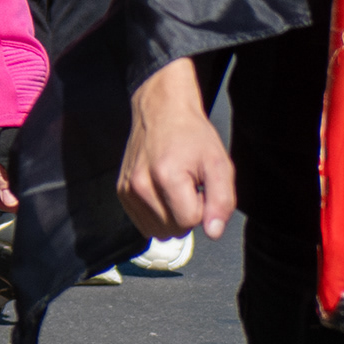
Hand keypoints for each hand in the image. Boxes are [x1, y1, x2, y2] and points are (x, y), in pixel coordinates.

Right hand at [119, 58, 234, 239]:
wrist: (161, 111)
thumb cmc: (192, 135)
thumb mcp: (219, 164)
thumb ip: (222, 201)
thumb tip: (213, 232)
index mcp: (166, 177)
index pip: (191, 221)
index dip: (203, 207)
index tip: (200, 186)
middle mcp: (141, 185)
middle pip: (174, 229)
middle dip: (188, 214)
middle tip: (189, 187)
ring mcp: (127, 189)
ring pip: (158, 231)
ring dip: (172, 217)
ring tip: (175, 189)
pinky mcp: (121, 191)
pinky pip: (144, 224)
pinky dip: (158, 216)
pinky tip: (162, 194)